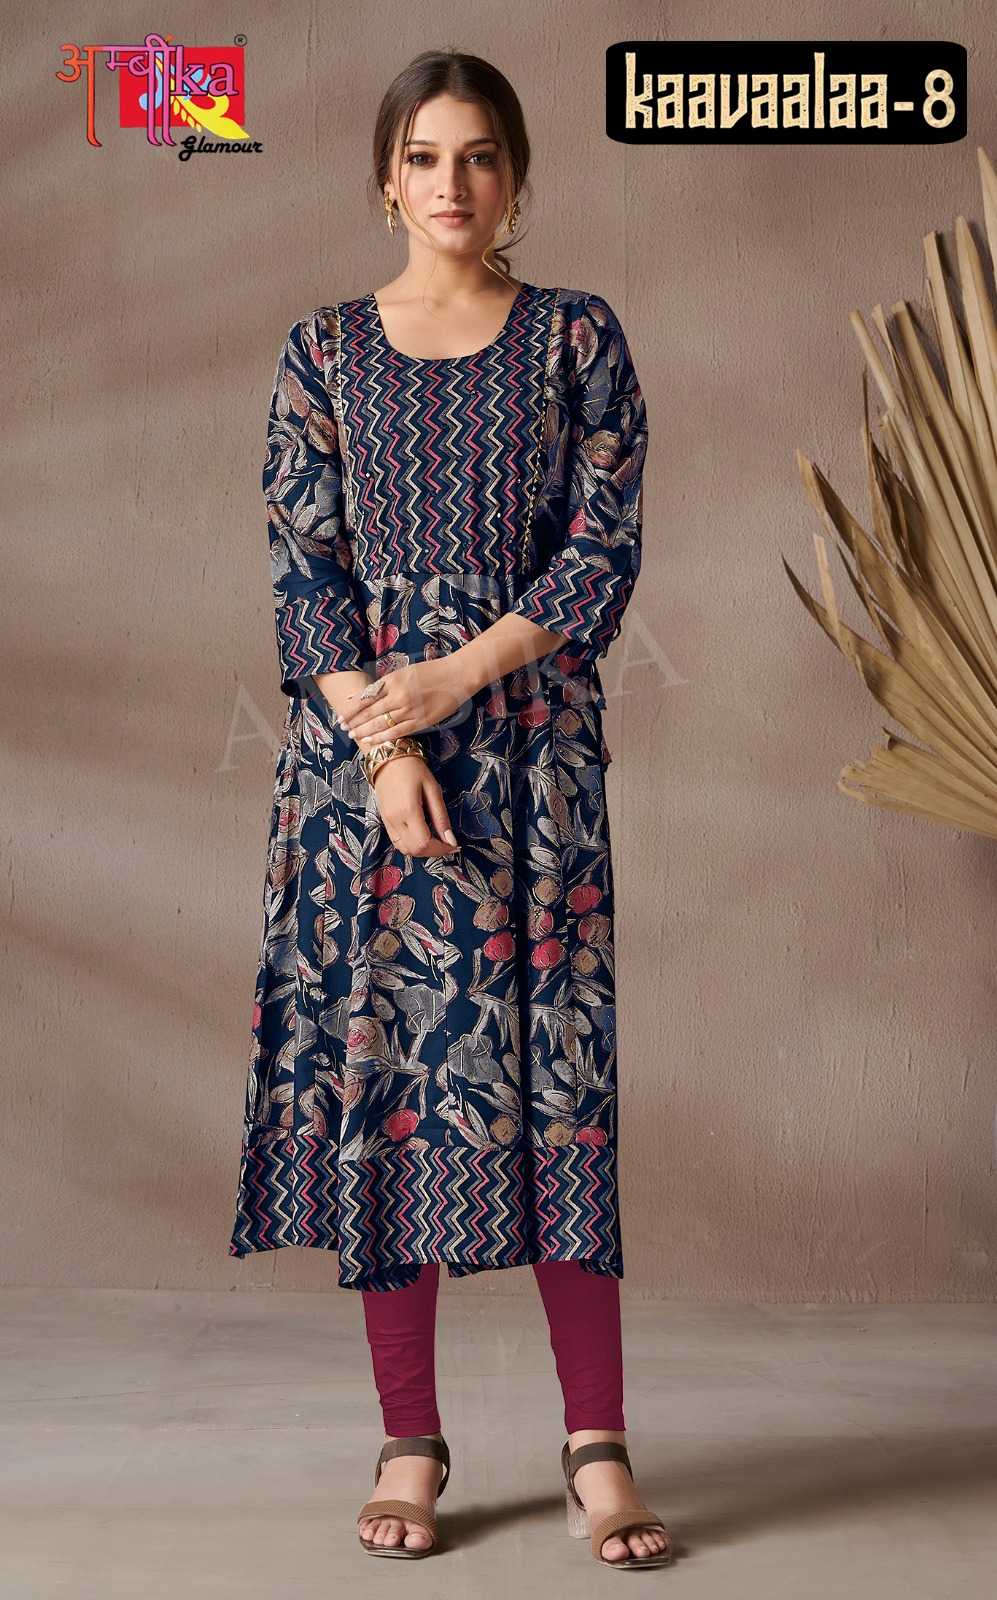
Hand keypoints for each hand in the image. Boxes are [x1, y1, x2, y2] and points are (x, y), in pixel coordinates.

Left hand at [337, 656, 477, 750]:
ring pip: (380, 724)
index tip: (341, 715)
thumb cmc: (431, 671)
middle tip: (342, 728)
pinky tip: (370, 740)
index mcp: (393, 680)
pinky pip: (396, 732)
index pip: (366, 697)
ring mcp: (409, 710)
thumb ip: (386, 683)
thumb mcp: (404, 671)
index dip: (351, 708)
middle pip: (369, 712)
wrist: (457, 677)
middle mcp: (398, 696)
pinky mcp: (420, 721)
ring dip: (363, 731)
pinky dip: (381, 737)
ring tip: (353, 735)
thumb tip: (366, 694)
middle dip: (353, 721)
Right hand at [369, 754, 459, 857]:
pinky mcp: (384, 821)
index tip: (453, 845)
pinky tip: (422, 835)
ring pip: (404, 850)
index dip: (441, 849)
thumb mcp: (433, 789)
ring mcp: (387, 822)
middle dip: (433, 851)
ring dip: (422, 850)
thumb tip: (451, 840)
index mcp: (408, 810)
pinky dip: (411, 845)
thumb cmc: (413, 769)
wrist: (388, 759)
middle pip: (414, 851)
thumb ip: (441, 817)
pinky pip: (397, 842)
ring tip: (435, 840)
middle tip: (446, 843)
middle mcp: (395, 820)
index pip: (424, 843)